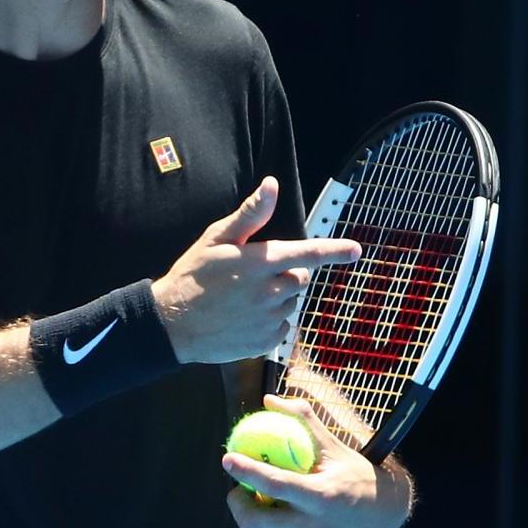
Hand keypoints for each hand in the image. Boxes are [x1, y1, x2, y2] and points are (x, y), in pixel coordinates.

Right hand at [153, 179, 359, 364]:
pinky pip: (281, 326)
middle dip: (286, 273)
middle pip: (300, 277)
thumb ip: (250, 215)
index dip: (335, 250)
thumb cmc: (193, 275)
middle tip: (253, 274)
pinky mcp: (265, 342)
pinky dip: (269, 321)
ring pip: (291, 302)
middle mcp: (271, 292)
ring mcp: (269, 319)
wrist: (171, 323)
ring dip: (277, 297)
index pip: (309, 253)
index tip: (356, 250)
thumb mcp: (216, 238)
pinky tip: (243, 317)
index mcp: (262, 262)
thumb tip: (272, 185)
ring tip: (243, 298)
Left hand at [223, 394, 412, 527]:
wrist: (384, 518)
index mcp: (321, 497)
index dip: (246, 471)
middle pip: (254, 521)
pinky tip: (272, 509)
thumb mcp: (335, 447)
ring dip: (249, 513)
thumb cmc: (358, 476)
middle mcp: (312, 527)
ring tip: (255, 495)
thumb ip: (303, 421)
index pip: (274, 484)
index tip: (228, 458)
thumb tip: (270, 400)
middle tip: (236, 485)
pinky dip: (265, 524)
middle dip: (236, 502)